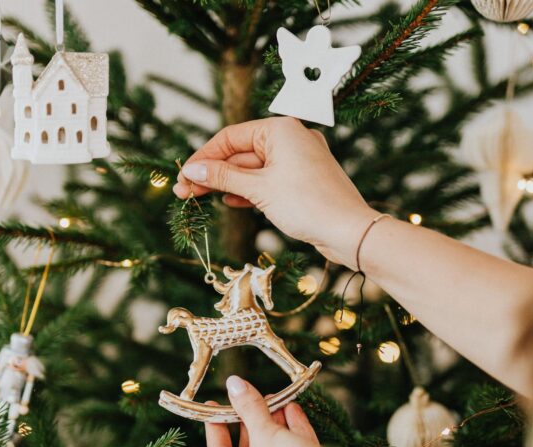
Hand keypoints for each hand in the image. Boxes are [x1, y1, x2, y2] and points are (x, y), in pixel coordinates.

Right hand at [174, 117, 378, 268]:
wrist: (349, 232)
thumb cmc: (308, 204)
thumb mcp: (259, 189)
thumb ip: (223, 176)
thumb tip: (192, 169)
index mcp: (281, 129)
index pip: (231, 137)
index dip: (204, 157)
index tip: (183, 175)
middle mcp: (291, 138)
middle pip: (241, 153)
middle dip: (213, 173)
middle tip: (184, 191)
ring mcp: (299, 160)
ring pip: (254, 169)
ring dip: (228, 183)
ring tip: (199, 197)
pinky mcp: (303, 181)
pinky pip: (269, 180)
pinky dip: (249, 190)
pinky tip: (230, 201)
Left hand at [205, 375, 319, 446]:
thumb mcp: (264, 434)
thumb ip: (249, 407)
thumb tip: (234, 383)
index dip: (215, 427)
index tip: (213, 405)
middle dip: (253, 420)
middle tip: (251, 397)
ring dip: (274, 422)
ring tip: (275, 398)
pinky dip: (293, 430)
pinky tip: (292, 409)